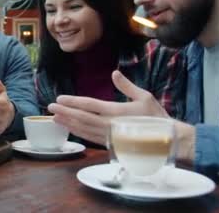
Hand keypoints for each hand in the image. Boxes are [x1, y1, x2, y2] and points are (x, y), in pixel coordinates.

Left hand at [48, 70, 168, 144]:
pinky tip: (71, 129)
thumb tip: (114, 73)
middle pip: (81, 118)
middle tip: (49, 108)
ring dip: (68, 124)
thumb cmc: (157, 118)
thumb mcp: (144, 97)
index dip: (72, 102)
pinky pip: (91, 138)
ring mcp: (109, 137)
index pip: (89, 105)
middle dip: (64, 112)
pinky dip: (79, 133)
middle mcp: (110, 125)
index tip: (59, 99)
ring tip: (55, 118)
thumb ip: (126, 86)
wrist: (168, 141)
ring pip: (84, 130)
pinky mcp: (111, 145)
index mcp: (116, 112)